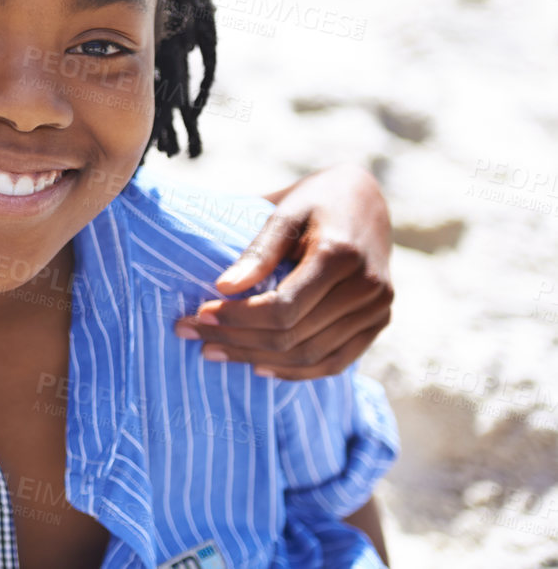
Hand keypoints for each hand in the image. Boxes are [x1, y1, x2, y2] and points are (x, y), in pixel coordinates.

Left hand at [174, 163, 393, 378]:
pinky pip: (335, 362)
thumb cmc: (316, 201)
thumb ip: (258, 251)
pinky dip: (295, 371)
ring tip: (215, 352)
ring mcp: (377, 310)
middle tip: (192, 334)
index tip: (199, 314)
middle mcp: (367, 288)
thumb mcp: (284, 212)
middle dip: (237, 340)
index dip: (237, 317)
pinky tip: (259, 366)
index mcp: (341, 255)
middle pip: (294, 336)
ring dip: (258, 359)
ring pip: (311, 356)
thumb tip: (224, 288)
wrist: (366, 200)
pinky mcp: (378, 323)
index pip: (283, 307)